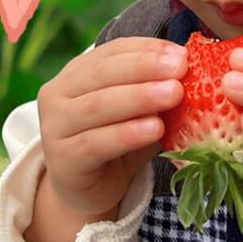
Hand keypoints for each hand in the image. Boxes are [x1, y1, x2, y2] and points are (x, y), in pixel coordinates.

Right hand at [36, 37, 186, 218]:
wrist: (86, 191)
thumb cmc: (115, 144)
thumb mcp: (135, 113)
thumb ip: (151, 92)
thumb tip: (189, 71)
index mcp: (74, 74)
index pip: (110, 53)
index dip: (145, 50)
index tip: (181, 53)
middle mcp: (56, 95)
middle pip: (101, 75)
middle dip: (143, 68)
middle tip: (180, 69)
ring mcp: (54, 127)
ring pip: (97, 106)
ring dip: (138, 98)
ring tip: (174, 94)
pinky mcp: (62, 159)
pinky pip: (96, 143)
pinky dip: (127, 134)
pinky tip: (154, 129)